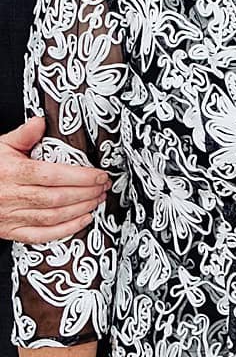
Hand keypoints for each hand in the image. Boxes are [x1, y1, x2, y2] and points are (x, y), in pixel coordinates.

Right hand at [0, 118, 107, 243]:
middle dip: (86, 192)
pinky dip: (66, 230)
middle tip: (104, 186)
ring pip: (52, 216)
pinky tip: (84, 220)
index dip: (80, 176)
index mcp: (11, 173)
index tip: (99, 174)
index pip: (52, 175)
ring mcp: (10, 217)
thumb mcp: (1, 147)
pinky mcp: (10, 231)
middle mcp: (10, 196)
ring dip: (81, 209)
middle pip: (56, 197)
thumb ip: (23, 135)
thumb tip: (41, 121)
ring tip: (98, 199)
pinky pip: (41, 235)